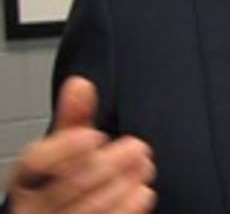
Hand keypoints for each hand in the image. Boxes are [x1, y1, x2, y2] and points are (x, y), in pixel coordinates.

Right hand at [7, 76, 155, 213]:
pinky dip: (128, 207)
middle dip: (110, 163)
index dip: (66, 148)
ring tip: (144, 166)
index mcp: (28, 180)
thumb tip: (80, 84)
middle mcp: (35, 208)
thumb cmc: (66, 182)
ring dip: (124, 183)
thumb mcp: (66, 150)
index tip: (95, 136)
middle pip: (69, 185)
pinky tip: (143, 192)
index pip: (35, 162)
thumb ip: (74, 119)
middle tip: (138, 148)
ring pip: (89, 209)